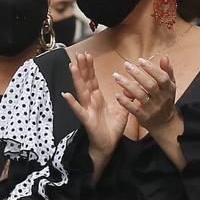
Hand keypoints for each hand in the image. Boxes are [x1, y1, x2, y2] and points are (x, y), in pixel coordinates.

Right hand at [62, 52, 127, 172]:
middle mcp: (90, 102)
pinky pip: (79, 110)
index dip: (90, 68)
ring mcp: (87, 110)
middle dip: (82, 68)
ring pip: (81, 91)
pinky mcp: (87, 120)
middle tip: (79, 54)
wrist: (108, 146)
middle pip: (85, 81)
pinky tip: (66, 95)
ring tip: (72, 66)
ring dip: (77, 79)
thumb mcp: (122, 110)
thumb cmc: (112, 129)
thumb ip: (125, 98)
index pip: (92, 80)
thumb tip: (132, 88)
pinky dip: (72, 103)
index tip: (87, 55)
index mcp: (97, 99)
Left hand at [113, 55, 178, 137]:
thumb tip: (164, 57)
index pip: (162, 78)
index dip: (151, 69)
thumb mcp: (170, 86)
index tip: (140, 60)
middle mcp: (162, 99)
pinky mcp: (144, 117)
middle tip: (126, 65)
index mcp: (169, 89)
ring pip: (140, 96)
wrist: (165, 123)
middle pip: (150, 86)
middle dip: (137, 74)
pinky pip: (133, 109)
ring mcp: (152, 109)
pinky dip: (125, 102)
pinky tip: (117, 94)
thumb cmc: (165, 100)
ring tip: (116, 76)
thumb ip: (167, 72)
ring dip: (127, 85)